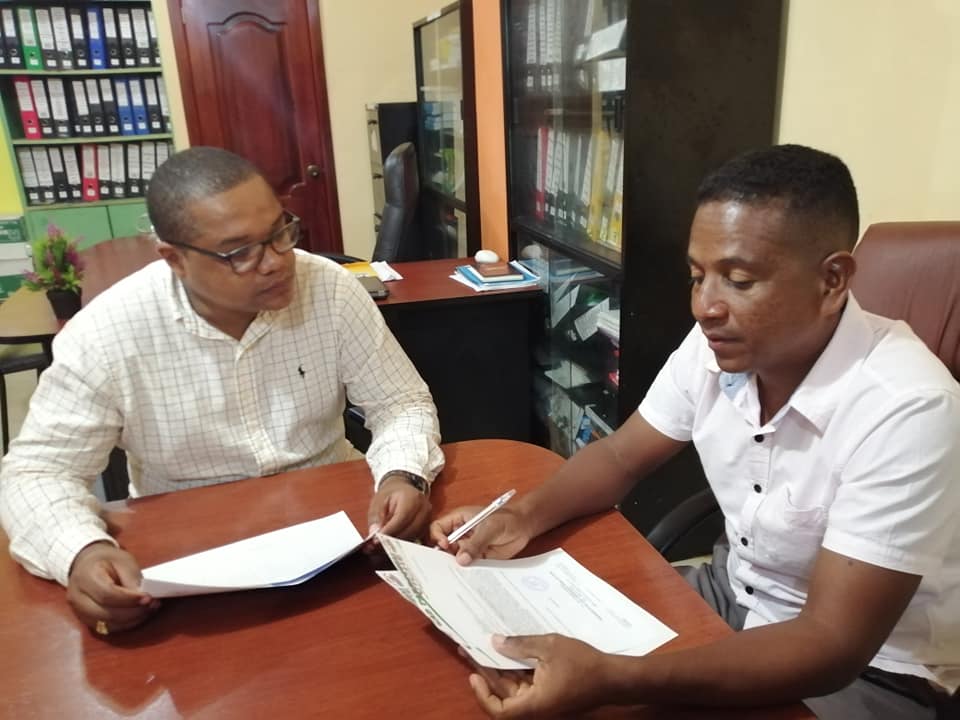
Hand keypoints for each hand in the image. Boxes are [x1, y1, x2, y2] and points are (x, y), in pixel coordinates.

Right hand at [67, 541, 159, 634]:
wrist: (88, 564)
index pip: (106, 594)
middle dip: (133, 612)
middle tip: (153, 605)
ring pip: (107, 625)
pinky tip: (138, 615)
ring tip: (148, 609)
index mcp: (85, 576)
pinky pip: (107, 628)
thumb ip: (132, 578)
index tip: (148, 598)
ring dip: (131, 620)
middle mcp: (77, 597)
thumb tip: (143, 596)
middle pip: (106, 613)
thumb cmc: (106, 560)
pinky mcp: (86, 621)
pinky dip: (125, 624)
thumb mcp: (122, 560)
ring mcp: (79, 612)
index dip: (129, 599)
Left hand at [366, 475, 430, 541]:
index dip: (389, 530)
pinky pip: (416, 539)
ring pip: (413, 537)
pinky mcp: (428, 528)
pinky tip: (393, 544)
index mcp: (412, 497)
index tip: (377, 540)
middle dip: (393, 540)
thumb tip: (375, 532)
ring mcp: (428, 518)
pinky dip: (404, 544)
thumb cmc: (390, 496)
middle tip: (378, 544)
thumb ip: (376, 518)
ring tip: (384, 544)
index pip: (402, 517)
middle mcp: (424, 508)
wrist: (403, 491)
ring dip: (398, 544)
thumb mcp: (378, 502)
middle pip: (410, 530)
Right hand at [429, 506, 530, 564]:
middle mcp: (460, 534)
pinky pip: (467, 567)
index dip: (437, 537)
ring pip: (454, 559)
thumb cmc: (506, 519)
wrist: (524, 527)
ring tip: (457, 574)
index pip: (437, 528)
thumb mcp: (490, 527)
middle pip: (442, 547)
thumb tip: (461, 559)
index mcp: (458, 520)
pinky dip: (466, 573)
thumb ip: (476, 543)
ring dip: (454, 566)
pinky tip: (468, 578)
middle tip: (446, 566)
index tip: (445, 546)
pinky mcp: (477, 558)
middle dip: (442, 556)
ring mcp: (468, 547)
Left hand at [467, 634, 614, 718]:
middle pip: (504, 693)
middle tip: (473, 648)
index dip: (482, 695)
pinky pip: (528, 681)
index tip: (473, 674)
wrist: (614, 677)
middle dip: (488, 672)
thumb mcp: (549, 647)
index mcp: (534, 703)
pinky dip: (518, 667)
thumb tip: (495, 641)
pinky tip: (513, 646)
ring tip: (490, 642)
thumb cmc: (583, 663)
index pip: (499, 709)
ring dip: (503, 667)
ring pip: (515, 686)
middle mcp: (536, 706)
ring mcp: (543, 700)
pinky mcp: (550, 692)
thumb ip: (520, 644)